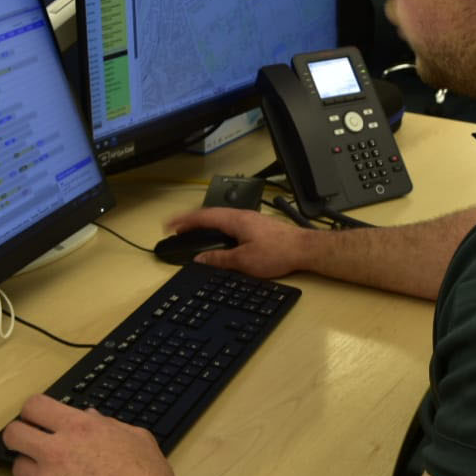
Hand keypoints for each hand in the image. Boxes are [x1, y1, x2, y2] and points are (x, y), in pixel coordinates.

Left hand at [2, 394, 177, 475]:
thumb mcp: (137, 439)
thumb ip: (108, 424)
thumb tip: (90, 417)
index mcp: (80, 429)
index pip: (35, 407)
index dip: (32, 411)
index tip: (35, 419)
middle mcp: (58, 452)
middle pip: (13, 434)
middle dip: (18, 436)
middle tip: (29, 444)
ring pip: (18, 468)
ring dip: (31, 469)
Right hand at [163, 206, 313, 276]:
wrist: (305, 249)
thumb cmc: (279, 252)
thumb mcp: (244, 260)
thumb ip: (219, 259)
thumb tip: (201, 259)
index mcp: (235, 220)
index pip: (202, 216)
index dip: (183, 220)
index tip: (169, 224)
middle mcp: (242, 216)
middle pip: (211, 215)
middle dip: (192, 222)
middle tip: (178, 229)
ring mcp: (252, 220)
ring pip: (222, 219)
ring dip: (206, 225)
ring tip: (195, 233)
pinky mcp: (259, 227)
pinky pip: (232, 224)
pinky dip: (219, 229)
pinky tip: (220, 237)